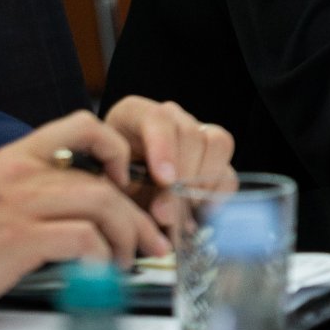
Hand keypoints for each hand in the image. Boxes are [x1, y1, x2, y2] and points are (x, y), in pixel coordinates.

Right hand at [0, 112, 164, 329]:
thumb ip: (36, 191)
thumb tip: (89, 203)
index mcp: (13, 160)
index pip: (80, 125)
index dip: (116, 145)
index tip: (127, 177)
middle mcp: (18, 174)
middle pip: (103, 179)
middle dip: (136, 213)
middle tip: (151, 240)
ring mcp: (17, 205)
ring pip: (101, 203)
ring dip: (127, 236)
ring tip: (130, 260)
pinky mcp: (16, 239)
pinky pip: (83, 238)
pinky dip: (102, 256)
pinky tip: (101, 272)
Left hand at [101, 97, 234, 229]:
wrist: (109, 197)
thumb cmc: (101, 187)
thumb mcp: (103, 186)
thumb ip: (125, 194)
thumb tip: (162, 214)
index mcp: (134, 115)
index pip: (158, 119)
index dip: (164, 148)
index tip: (164, 180)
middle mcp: (170, 119)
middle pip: (191, 133)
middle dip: (184, 175)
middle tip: (168, 211)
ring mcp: (195, 135)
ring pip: (217, 144)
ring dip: (204, 183)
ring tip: (183, 213)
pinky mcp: (213, 160)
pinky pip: (228, 172)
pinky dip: (216, 196)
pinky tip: (196, 215)